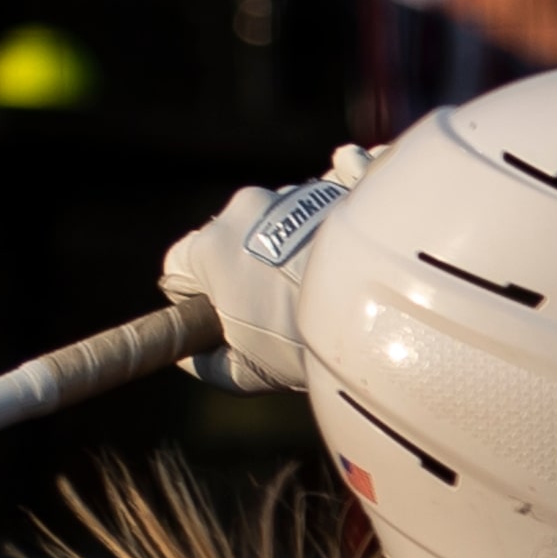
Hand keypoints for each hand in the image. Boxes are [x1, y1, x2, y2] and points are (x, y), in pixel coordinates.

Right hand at [160, 144, 378, 393]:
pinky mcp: (333, 185)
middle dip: (242, 268)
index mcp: (209, 247)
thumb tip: (189, 356)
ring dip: (285, 248)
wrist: (378, 315)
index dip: (196, 295)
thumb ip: (202, 362)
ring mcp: (291, 192)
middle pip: (227, 238)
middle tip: (272, 306)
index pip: (178, 265)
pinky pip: (321, 191)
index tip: (221, 315)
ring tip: (313, 286)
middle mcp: (244, 207)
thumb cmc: (303, 343)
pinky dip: (325, 215)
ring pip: (274, 221)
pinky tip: (336, 242)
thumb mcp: (242, 372)